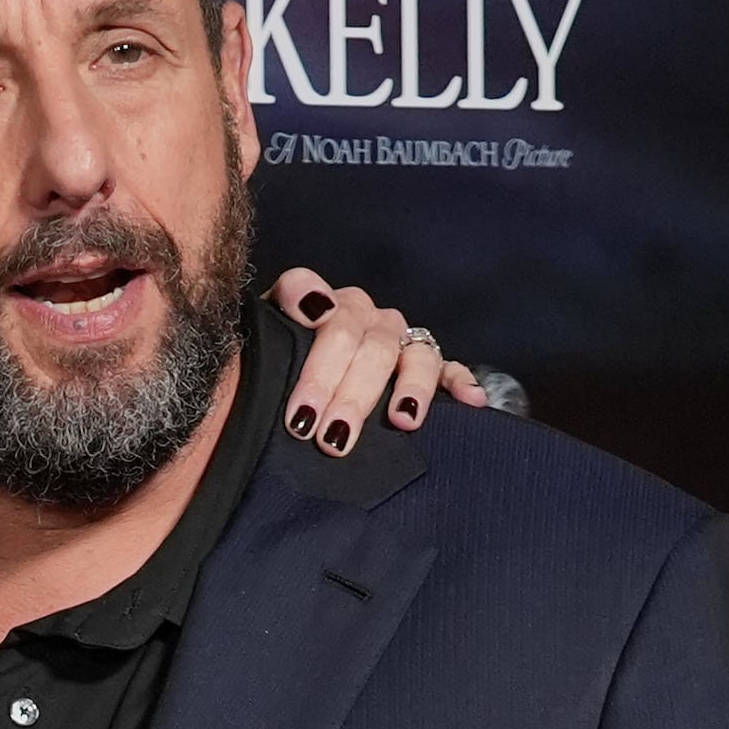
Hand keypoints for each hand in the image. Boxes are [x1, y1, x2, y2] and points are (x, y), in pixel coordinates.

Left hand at [273, 266, 493, 454]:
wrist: (295, 399)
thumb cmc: (274, 374)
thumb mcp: (258, 352)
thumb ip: (266, 329)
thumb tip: (308, 310)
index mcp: (317, 305)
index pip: (308, 294)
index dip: (308, 328)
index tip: (302, 392)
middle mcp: (363, 316)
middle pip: (363, 340)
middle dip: (344, 390)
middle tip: (324, 434)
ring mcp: (397, 339)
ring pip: (411, 354)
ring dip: (407, 388)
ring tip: (399, 420)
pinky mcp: (427, 366)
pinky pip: (449, 368)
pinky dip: (461, 381)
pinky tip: (470, 400)